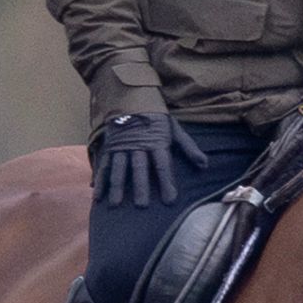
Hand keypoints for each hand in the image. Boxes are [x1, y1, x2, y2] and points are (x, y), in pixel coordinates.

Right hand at [92, 114, 208, 207]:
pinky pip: (104, 164)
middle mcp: (138, 145)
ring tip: (116, 204)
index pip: (162, 165)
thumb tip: (204, 165)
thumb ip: (188, 147)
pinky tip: (97, 195)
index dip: (166, 182)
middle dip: (140, 186)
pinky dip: (100, 180)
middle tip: (141, 206)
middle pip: (139, 168)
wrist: (131, 97)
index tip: (170, 200)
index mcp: (156, 142)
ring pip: (119, 168)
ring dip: (117, 186)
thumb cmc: (156, 118)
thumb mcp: (174, 129)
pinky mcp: (109, 147)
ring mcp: (121, 146)